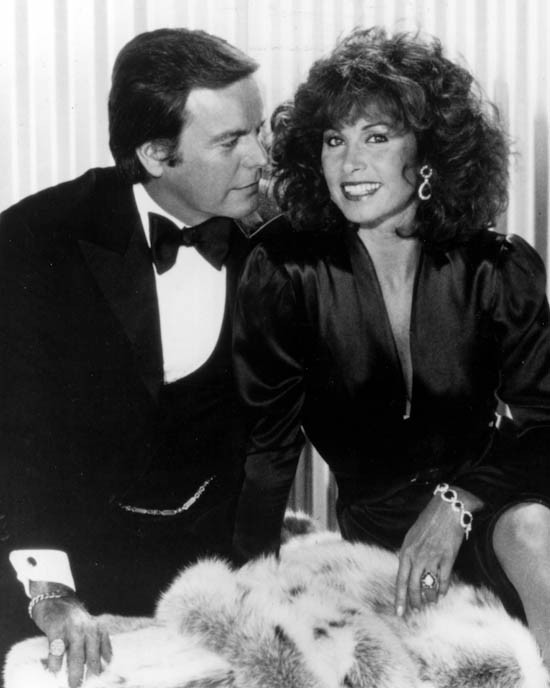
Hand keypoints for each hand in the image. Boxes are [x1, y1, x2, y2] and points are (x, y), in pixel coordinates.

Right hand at [31, 596, 111, 687]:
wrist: (55, 596)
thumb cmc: (71, 620)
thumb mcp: (87, 629)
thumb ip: (93, 646)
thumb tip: (100, 670)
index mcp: (98, 629)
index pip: (105, 653)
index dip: (103, 669)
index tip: (101, 681)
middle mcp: (88, 627)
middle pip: (92, 656)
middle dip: (90, 675)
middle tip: (83, 687)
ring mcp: (73, 627)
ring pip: (76, 654)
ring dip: (75, 672)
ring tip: (74, 685)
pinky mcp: (57, 627)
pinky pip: (58, 648)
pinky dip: (56, 661)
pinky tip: (55, 671)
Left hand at [394, 488, 478, 616]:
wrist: (446, 510)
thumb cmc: (428, 521)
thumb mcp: (411, 536)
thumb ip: (408, 554)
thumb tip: (407, 571)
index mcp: (406, 552)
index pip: (401, 580)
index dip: (400, 598)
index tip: (399, 612)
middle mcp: (418, 557)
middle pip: (414, 586)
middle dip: (415, 601)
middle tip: (416, 609)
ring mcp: (433, 558)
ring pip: (430, 586)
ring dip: (430, 597)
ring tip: (430, 602)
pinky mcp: (448, 558)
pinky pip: (444, 579)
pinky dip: (443, 589)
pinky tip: (442, 593)